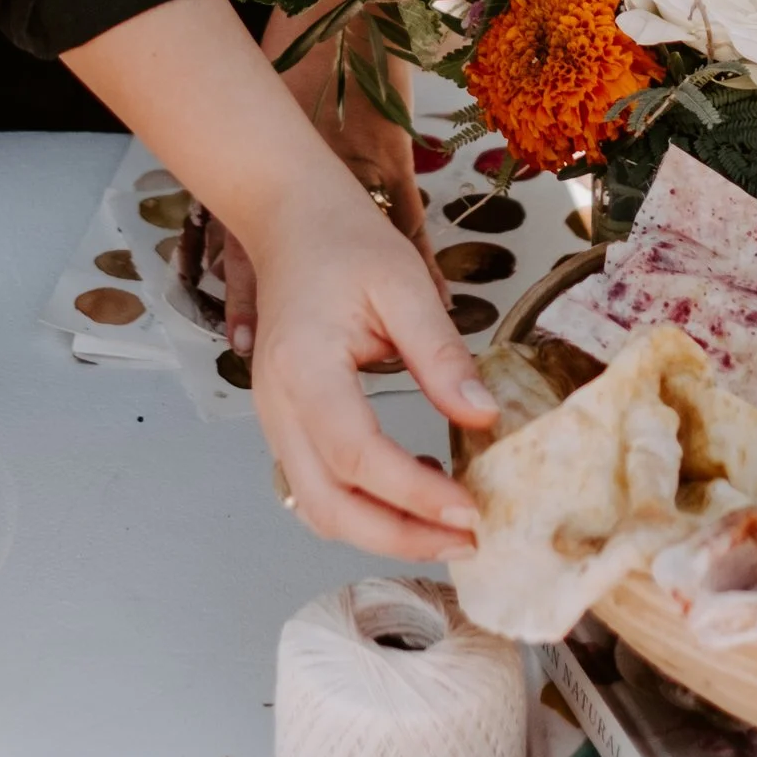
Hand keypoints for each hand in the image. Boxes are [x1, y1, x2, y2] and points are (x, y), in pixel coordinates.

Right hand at [57, 0, 494, 558]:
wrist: (289, 219)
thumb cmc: (344, 241)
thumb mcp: (404, 284)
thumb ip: (441, 353)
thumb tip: (483, 417)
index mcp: (304, 367)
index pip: (357, 455)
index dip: (414, 493)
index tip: (472, 509)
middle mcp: (277, 404)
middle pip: (327, 505)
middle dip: (398, 537)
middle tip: (467, 538)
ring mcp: (274, 418)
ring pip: (318, 507)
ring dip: (381, 531)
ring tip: (448, 523)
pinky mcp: (285, 422)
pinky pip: (318, 485)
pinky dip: (364, 506)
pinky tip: (415, 488)